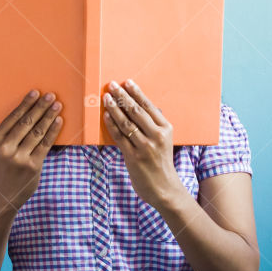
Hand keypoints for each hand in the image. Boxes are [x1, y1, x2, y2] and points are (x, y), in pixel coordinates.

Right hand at [0, 89, 63, 210]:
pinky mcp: (33, 166)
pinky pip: (46, 144)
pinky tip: (59, 121)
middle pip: (27, 122)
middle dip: (40, 107)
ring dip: (49, 116)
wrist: (6, 192)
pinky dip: (53, 131)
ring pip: (37, 132)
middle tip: (51, 95)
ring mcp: (20, 158)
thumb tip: (31, 110)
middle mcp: (6, 148)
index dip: (26, 104)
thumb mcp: (1, 148)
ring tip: (57, 105)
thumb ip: (11, 133)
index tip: (35, 92)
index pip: (13, 117)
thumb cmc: (6, 165)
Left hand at [103, 79, 184, 208]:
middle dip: (122, 96)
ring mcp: (145, 147)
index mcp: (166, 129)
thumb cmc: (161, 163)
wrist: (165, 188)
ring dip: (114, 108)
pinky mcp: (134, 157)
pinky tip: (105, 116)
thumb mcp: (164, 142)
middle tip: (111, 85)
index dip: (136, 93)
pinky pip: (120, 138)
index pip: (149, 106)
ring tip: (106, 98)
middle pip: (136, 111)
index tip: (126, 82)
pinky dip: (111, 125)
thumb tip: (140, 109)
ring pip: (126, 123)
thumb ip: (154, 127)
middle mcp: (157, 136)